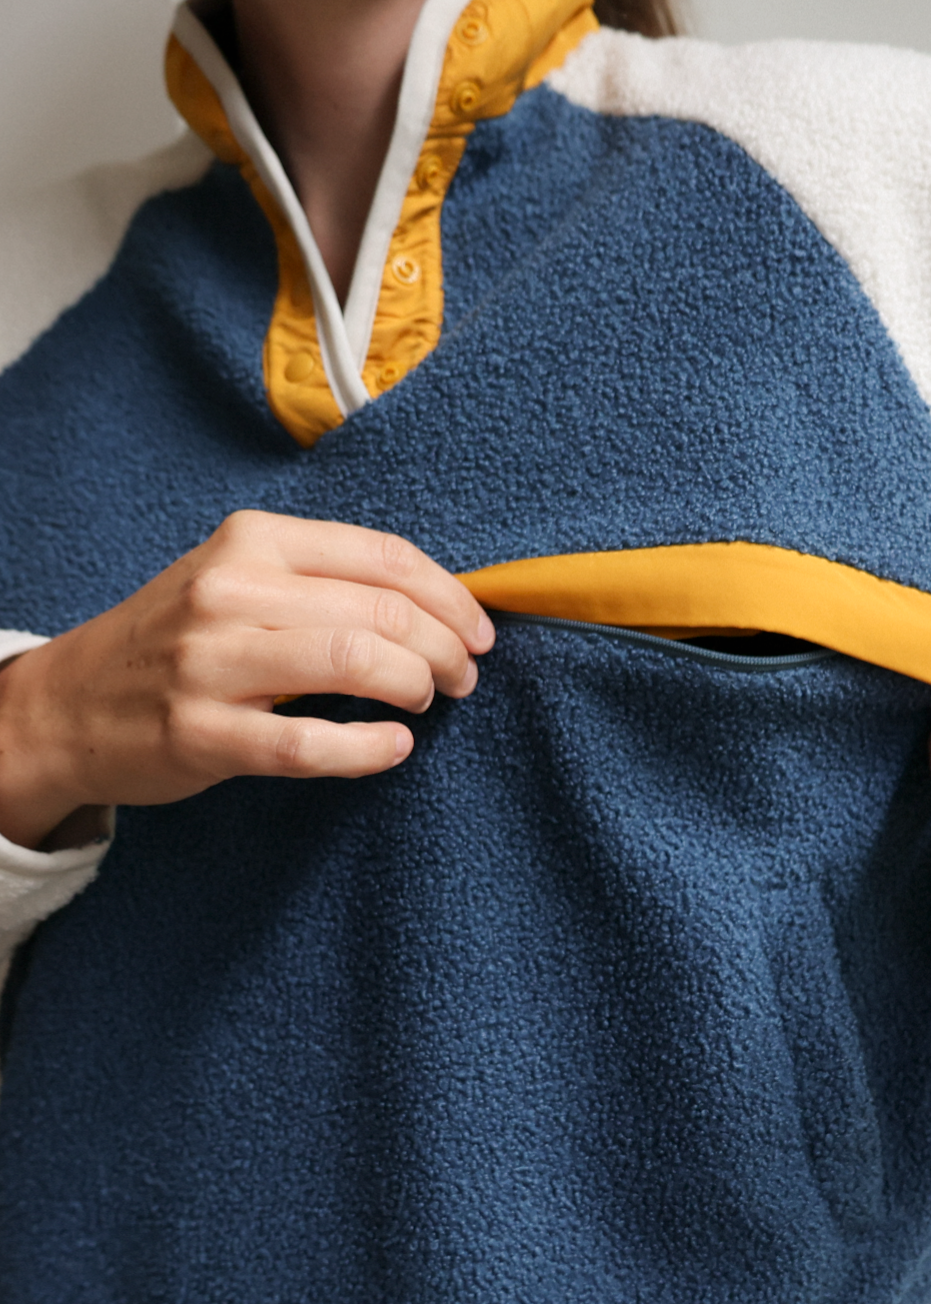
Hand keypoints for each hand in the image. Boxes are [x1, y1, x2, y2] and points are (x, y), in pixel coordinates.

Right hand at [0, 511, 493, 850]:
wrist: (66, 705)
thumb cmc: (178, 638)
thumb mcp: (240, 579)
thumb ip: (326, 579)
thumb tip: (439, 602)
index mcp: (253, 542)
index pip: (385, 558)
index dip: (451, 597)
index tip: (479, 631)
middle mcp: (231, 591)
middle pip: (382, 611)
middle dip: (446, 647)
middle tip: (463, 677)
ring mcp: (211, 662)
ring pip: (354, 662)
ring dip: (416, 685)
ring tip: (428, 701)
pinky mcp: (201, 733)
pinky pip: (311, 743)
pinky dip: (370, 748)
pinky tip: (394, 748)